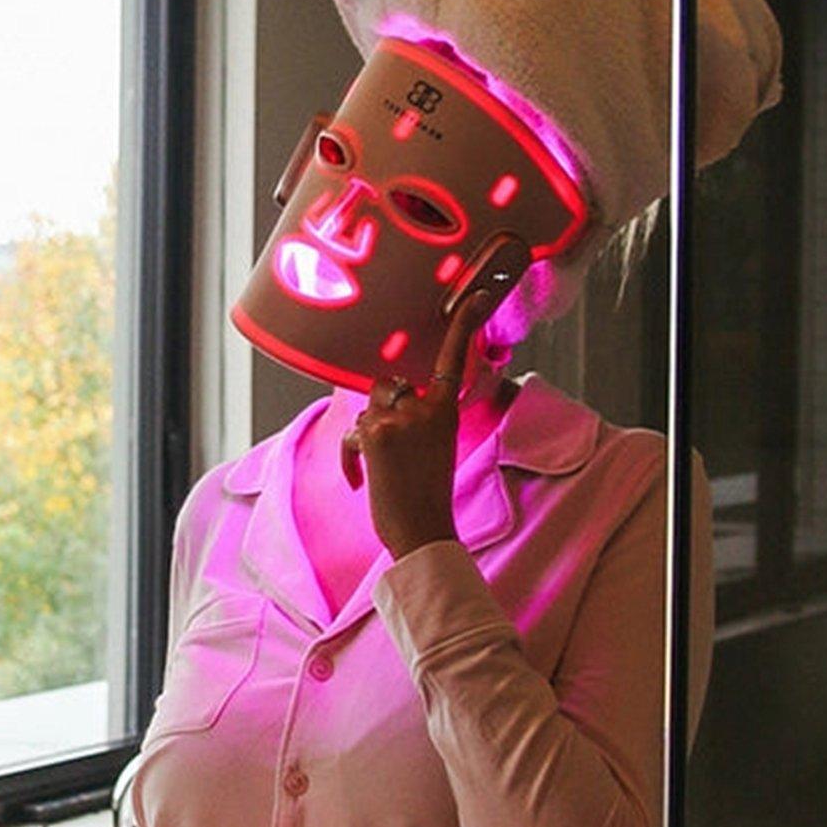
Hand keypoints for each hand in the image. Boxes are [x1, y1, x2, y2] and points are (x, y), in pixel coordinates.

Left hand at [339, 294, 491, 558]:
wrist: (422, 529)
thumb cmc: (425, 494)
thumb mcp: (433, 446)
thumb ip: (418, 418)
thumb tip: (387, 402)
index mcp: (448, 410)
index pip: (456, 360)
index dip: (464, 325)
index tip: (474, 296)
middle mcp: (428, 408)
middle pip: (387, 384)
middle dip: (379, 408)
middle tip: (390, 447)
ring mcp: (401, 418)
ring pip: (367, 407)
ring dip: (365, 432)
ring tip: (380, 467)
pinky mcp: (377, 433)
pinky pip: (352, 433)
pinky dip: (351, 458)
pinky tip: (362, 481)